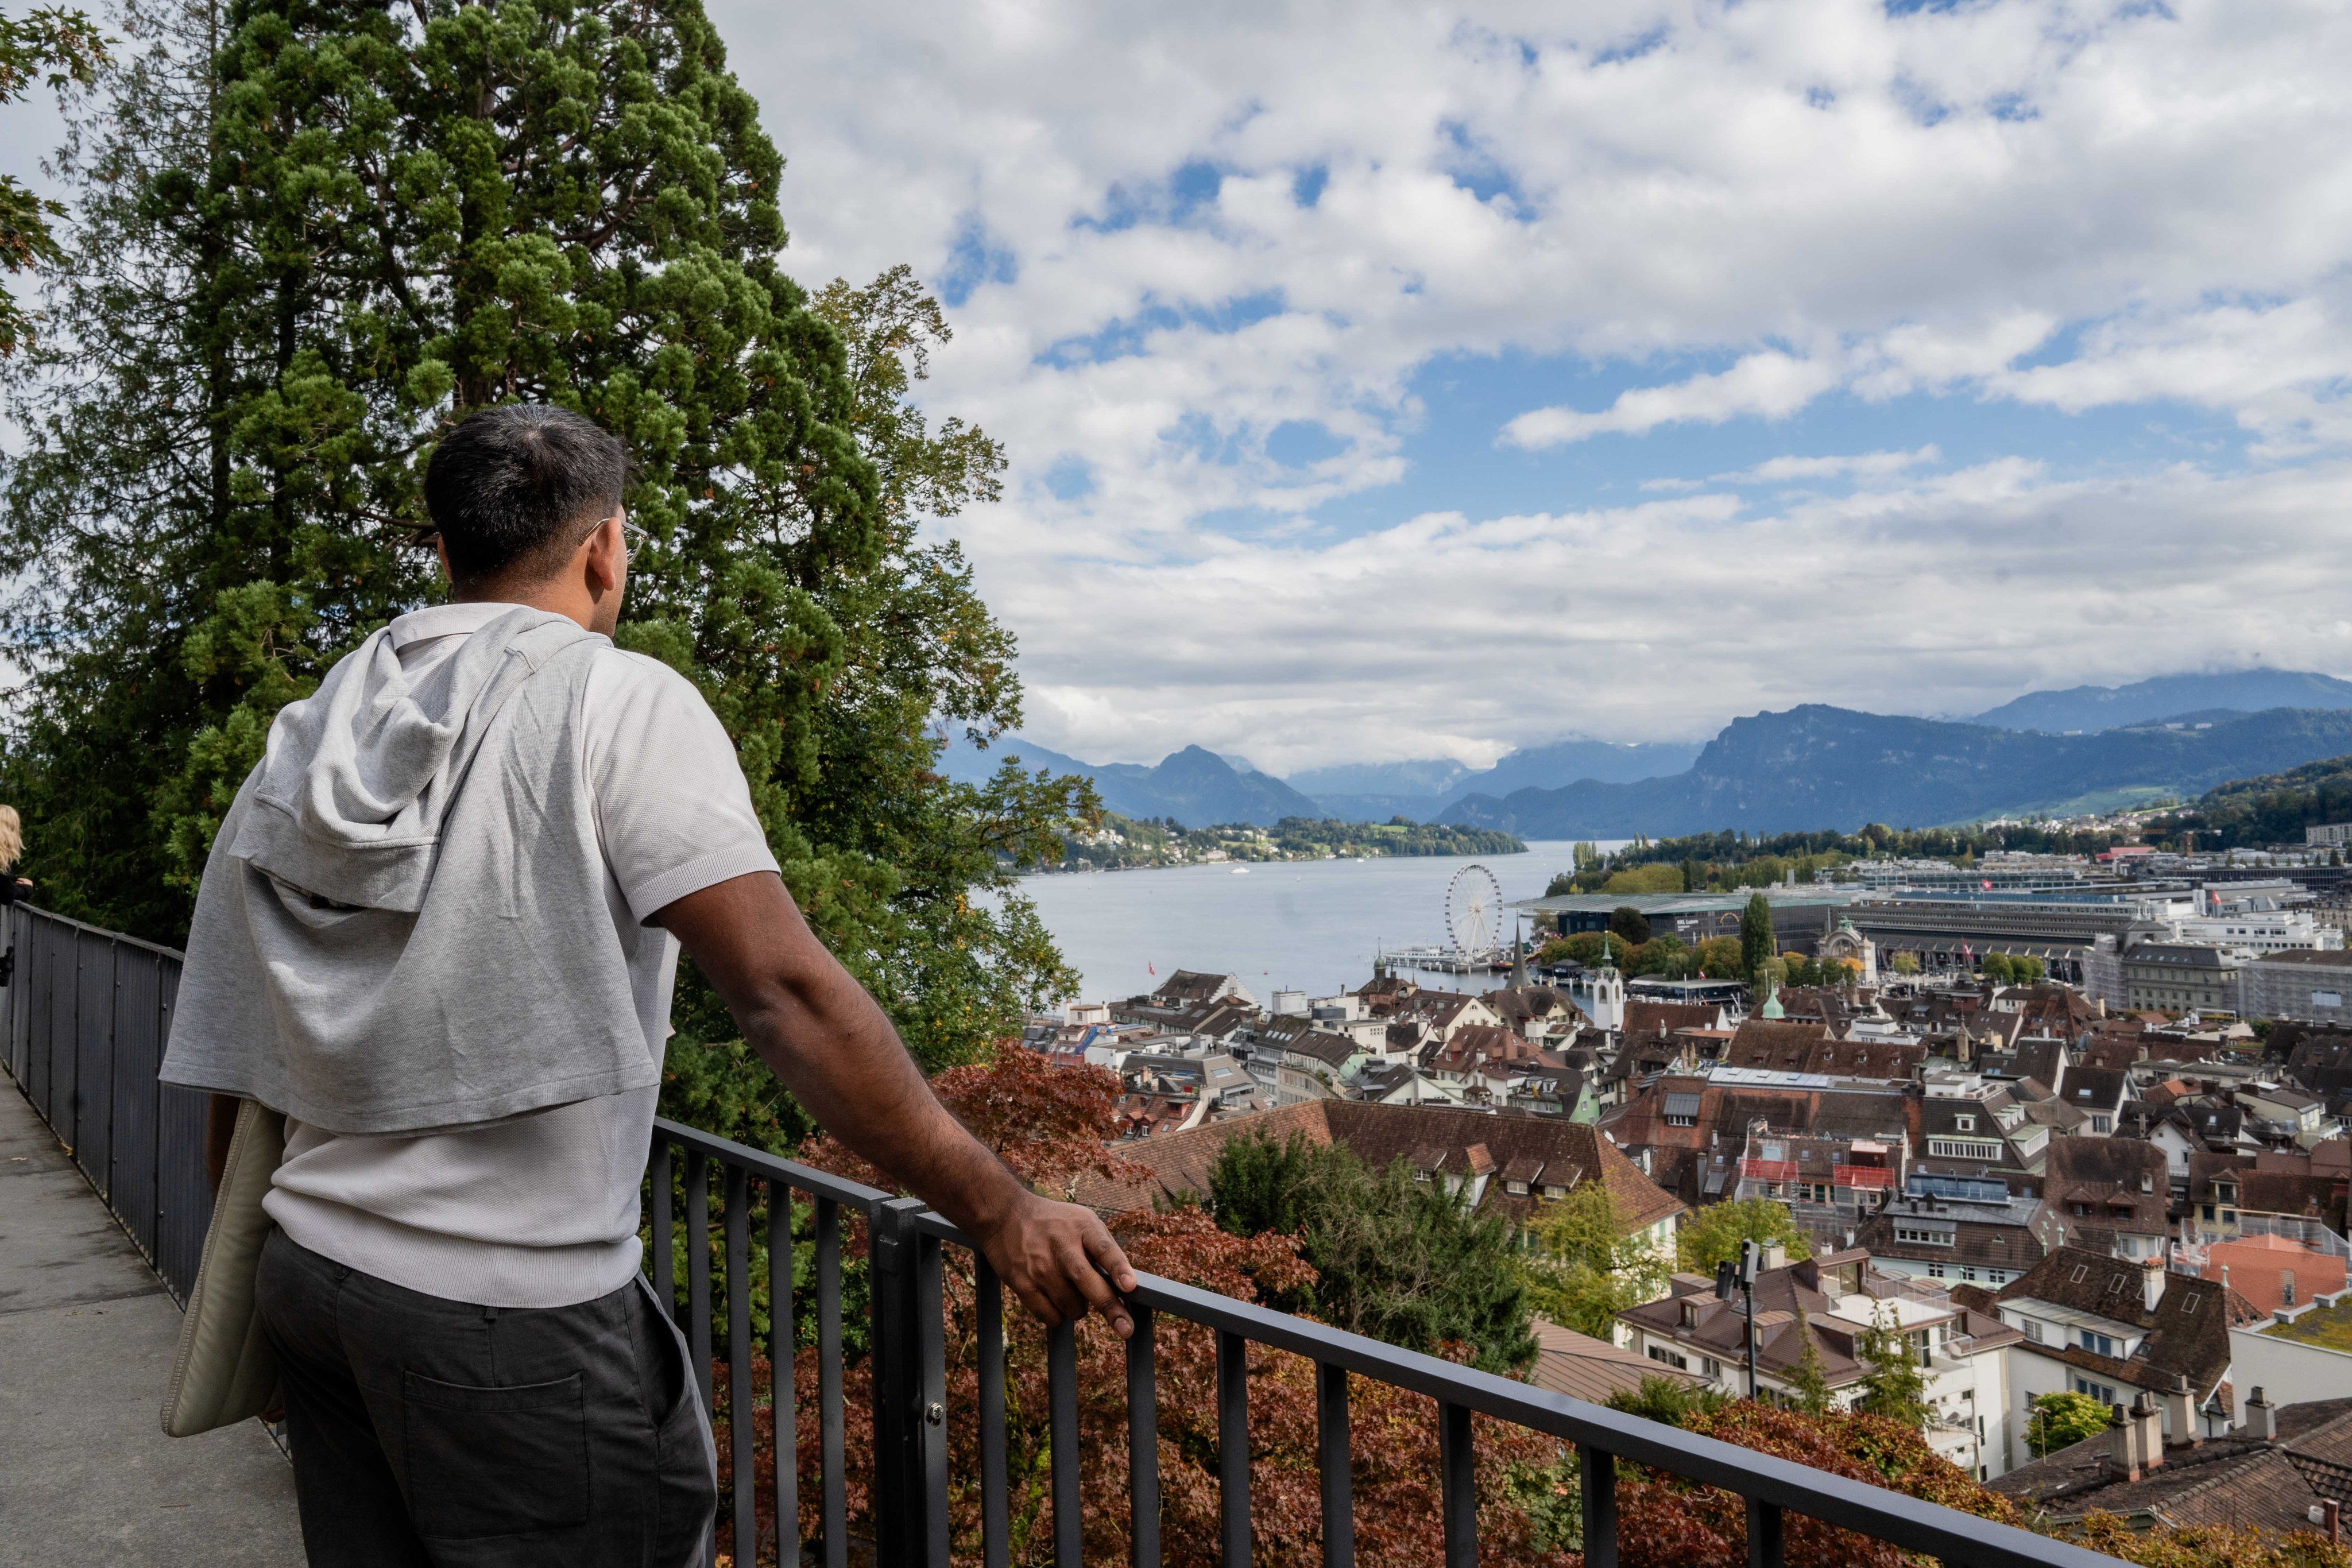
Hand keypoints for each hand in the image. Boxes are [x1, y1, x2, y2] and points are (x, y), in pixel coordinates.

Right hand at [975, 1191, 1138, 1337]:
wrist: (1005, 1216)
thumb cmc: (1054, 1223)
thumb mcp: (1082, 1221)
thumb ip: (1103, 1248)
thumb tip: (1124, 1285)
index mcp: (1082, 1227)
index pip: (1103, 1248)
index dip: (1118, 1268)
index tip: (1129, 1286)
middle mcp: (1061, 1246)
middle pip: (1086, 1281)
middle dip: (1109, 1307)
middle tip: (1126, 1328)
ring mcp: (1040, 1266)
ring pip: (1071, 1305)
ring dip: (1079, 1309)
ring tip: (1072, 1292)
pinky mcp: (1022, 1283)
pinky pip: (1049, 1315)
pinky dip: (1059, 1316)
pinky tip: (1056, 1300)